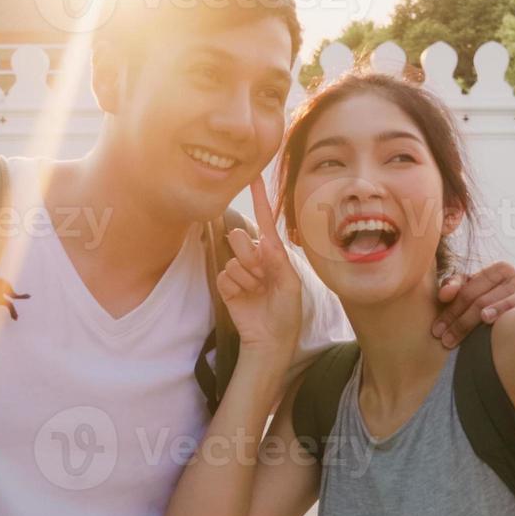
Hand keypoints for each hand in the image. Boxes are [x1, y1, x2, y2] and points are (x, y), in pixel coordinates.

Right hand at [218, 179, 302, 360]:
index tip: (253, 177)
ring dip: (246, 278)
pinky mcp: (227, 285)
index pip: (265, 221)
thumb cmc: (287, 311)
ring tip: (256, 291)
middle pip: (241, 239)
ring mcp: (240, 271)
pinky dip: (234, 287)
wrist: (271, 338)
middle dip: (249, 258)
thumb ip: (278, 263)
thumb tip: (264, 241)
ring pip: (233, 260)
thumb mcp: (290, 287)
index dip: (259, 199)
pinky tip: (244, 297)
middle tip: (261, 277)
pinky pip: (224, 276)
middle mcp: (256, 258)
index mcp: (274, 253)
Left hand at [431, 261, 514, 347]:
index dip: (449, 308)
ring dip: (468, 321)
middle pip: (475, 297)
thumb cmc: (500, 309)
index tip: (436, 329)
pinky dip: (499, 310)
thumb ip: (456, 289)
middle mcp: (509, 272)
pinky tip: (487, 318)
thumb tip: (444, 294)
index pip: (465, 288)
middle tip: (443, 339)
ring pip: (487, 302)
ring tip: (454, 336)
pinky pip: (512, 303)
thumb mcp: (476, 297)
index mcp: (494, 269)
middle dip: (456, 320)